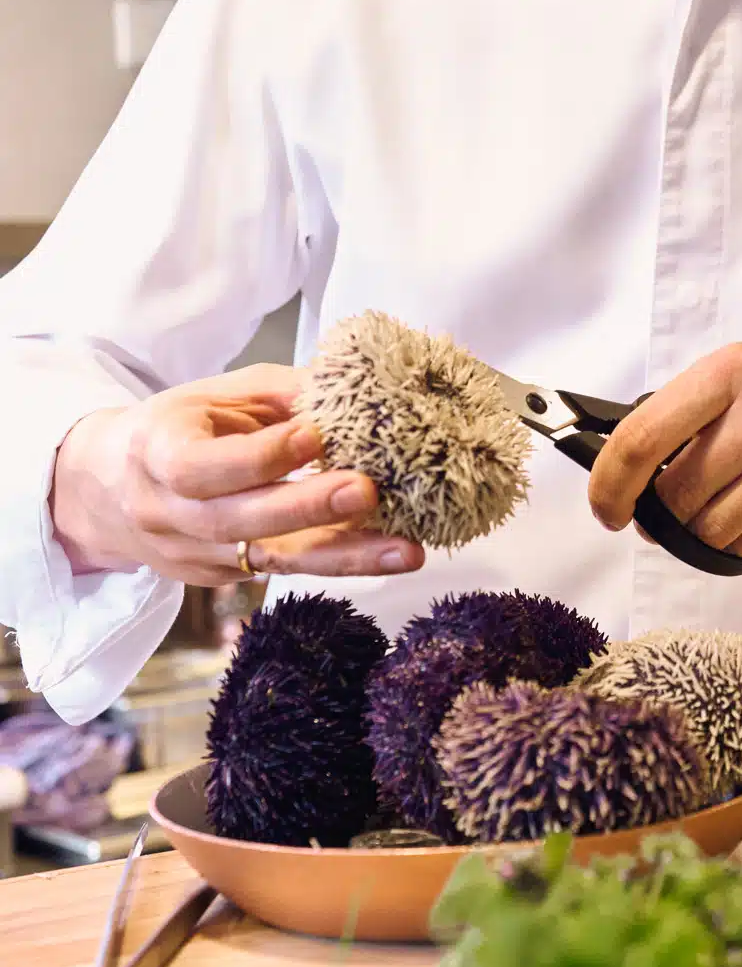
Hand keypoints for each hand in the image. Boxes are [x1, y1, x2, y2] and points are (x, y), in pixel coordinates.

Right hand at [49, 364, 425, 585]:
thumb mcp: (214, 395)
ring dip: (344, 557)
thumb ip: (278, 394)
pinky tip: (385, 553)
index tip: (315, 435)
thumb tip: (354, 386)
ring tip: (406, 551)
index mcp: (157, 452)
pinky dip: (336, 561)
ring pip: (271, 560)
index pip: (203, 466)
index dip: (260, 455)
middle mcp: (169, 514)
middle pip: (240, 521)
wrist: (109, 491)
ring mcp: (193, 555)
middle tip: (369, 491)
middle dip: (309, 509)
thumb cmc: (177, 428)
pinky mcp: (220, 581)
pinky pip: (283, 570)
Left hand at [588, 343, 741, 557]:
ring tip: (731, 506)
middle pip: (676, 494)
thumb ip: (684, 421)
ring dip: (708, 532)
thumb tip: (623, 483)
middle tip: (674, 513)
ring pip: (712, 527)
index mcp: (729, 372)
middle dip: (666, 515)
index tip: (607, 509)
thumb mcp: (740, 381)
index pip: (642, 436)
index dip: (610, 484)